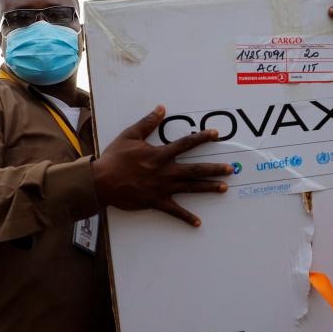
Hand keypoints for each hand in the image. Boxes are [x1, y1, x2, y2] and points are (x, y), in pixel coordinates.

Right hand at [93, 106, 233, 226]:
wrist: (102, 182)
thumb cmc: (114, 158)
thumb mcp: (130, 136)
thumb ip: (148, 123)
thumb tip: (162, 109)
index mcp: (160, 154)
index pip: (186, 144)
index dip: (202, 138)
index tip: (216, 134)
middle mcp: (165, 171)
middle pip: (195, 169)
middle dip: (214, 169)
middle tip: (230, 169)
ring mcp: (163, 188)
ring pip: (190, 188)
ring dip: (208, 188)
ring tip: (224, 187)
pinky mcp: (156, 201)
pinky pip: (174, 211)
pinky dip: (186, 217)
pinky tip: (198, 222)